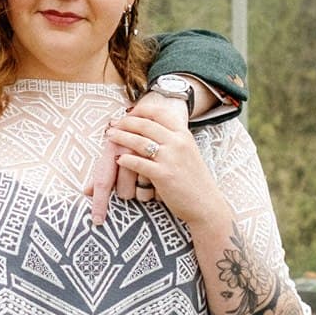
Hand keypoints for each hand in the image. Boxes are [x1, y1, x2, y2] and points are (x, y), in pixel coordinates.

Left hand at [103, 107, 226, 230]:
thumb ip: (174, 140)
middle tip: (113, 124)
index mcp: (184, 134)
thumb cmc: (195, 180)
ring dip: (120, 137)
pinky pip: (137, 163)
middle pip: (145, 124)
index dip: (140, 110)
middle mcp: (178, 142)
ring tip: (110, 137)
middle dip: (125, 122)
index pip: (159, 113)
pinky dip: (125, 160)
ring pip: (138, 141)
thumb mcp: (189, 152)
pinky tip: (118, 159)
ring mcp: (170, 158)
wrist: (205, 204)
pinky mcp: (163, 175)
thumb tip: (153, 130)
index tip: (128, 113)